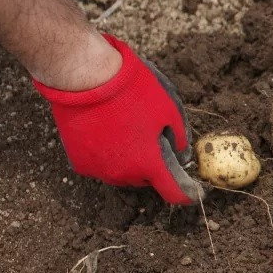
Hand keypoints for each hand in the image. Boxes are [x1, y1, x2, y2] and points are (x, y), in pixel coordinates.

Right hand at [33, 34, 203, 204]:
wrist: (87, 79)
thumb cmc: (133, 91)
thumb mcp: (170, 110)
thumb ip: (180, 137)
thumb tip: (181, 154)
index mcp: (150, 163)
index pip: (174, 193)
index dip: (186, 193)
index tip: (192, 191)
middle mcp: (124, 174)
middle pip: (147, 180)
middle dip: (154, 166)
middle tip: (153, 139)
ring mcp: (99, 170)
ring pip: (124, 174)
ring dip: (131, 162)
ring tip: (128, 132)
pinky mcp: (79, 163)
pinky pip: (102, 166)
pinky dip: (109, 156)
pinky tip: (108, 133)